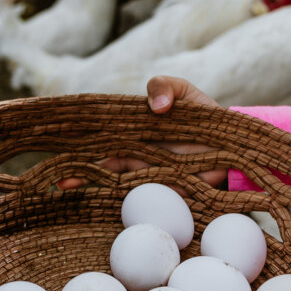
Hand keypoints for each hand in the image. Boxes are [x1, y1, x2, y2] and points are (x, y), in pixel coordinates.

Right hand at [57, 76, 227, 187]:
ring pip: (110, 178)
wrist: (234, 149)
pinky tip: (98, 205)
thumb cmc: (207, 118)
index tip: (56, 137)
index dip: (77, 134)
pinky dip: (118, 200)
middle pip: (97, 159)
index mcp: (133, 128)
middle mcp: (134, 151)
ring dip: (88, 183)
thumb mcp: (187, 92)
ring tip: (65, 186)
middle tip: (56, 176)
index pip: (100, 131)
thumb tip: (156, 105)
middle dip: (74, 166)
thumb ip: (168, 86)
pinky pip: (136, 196)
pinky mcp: (160, 190)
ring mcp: (145, 172)